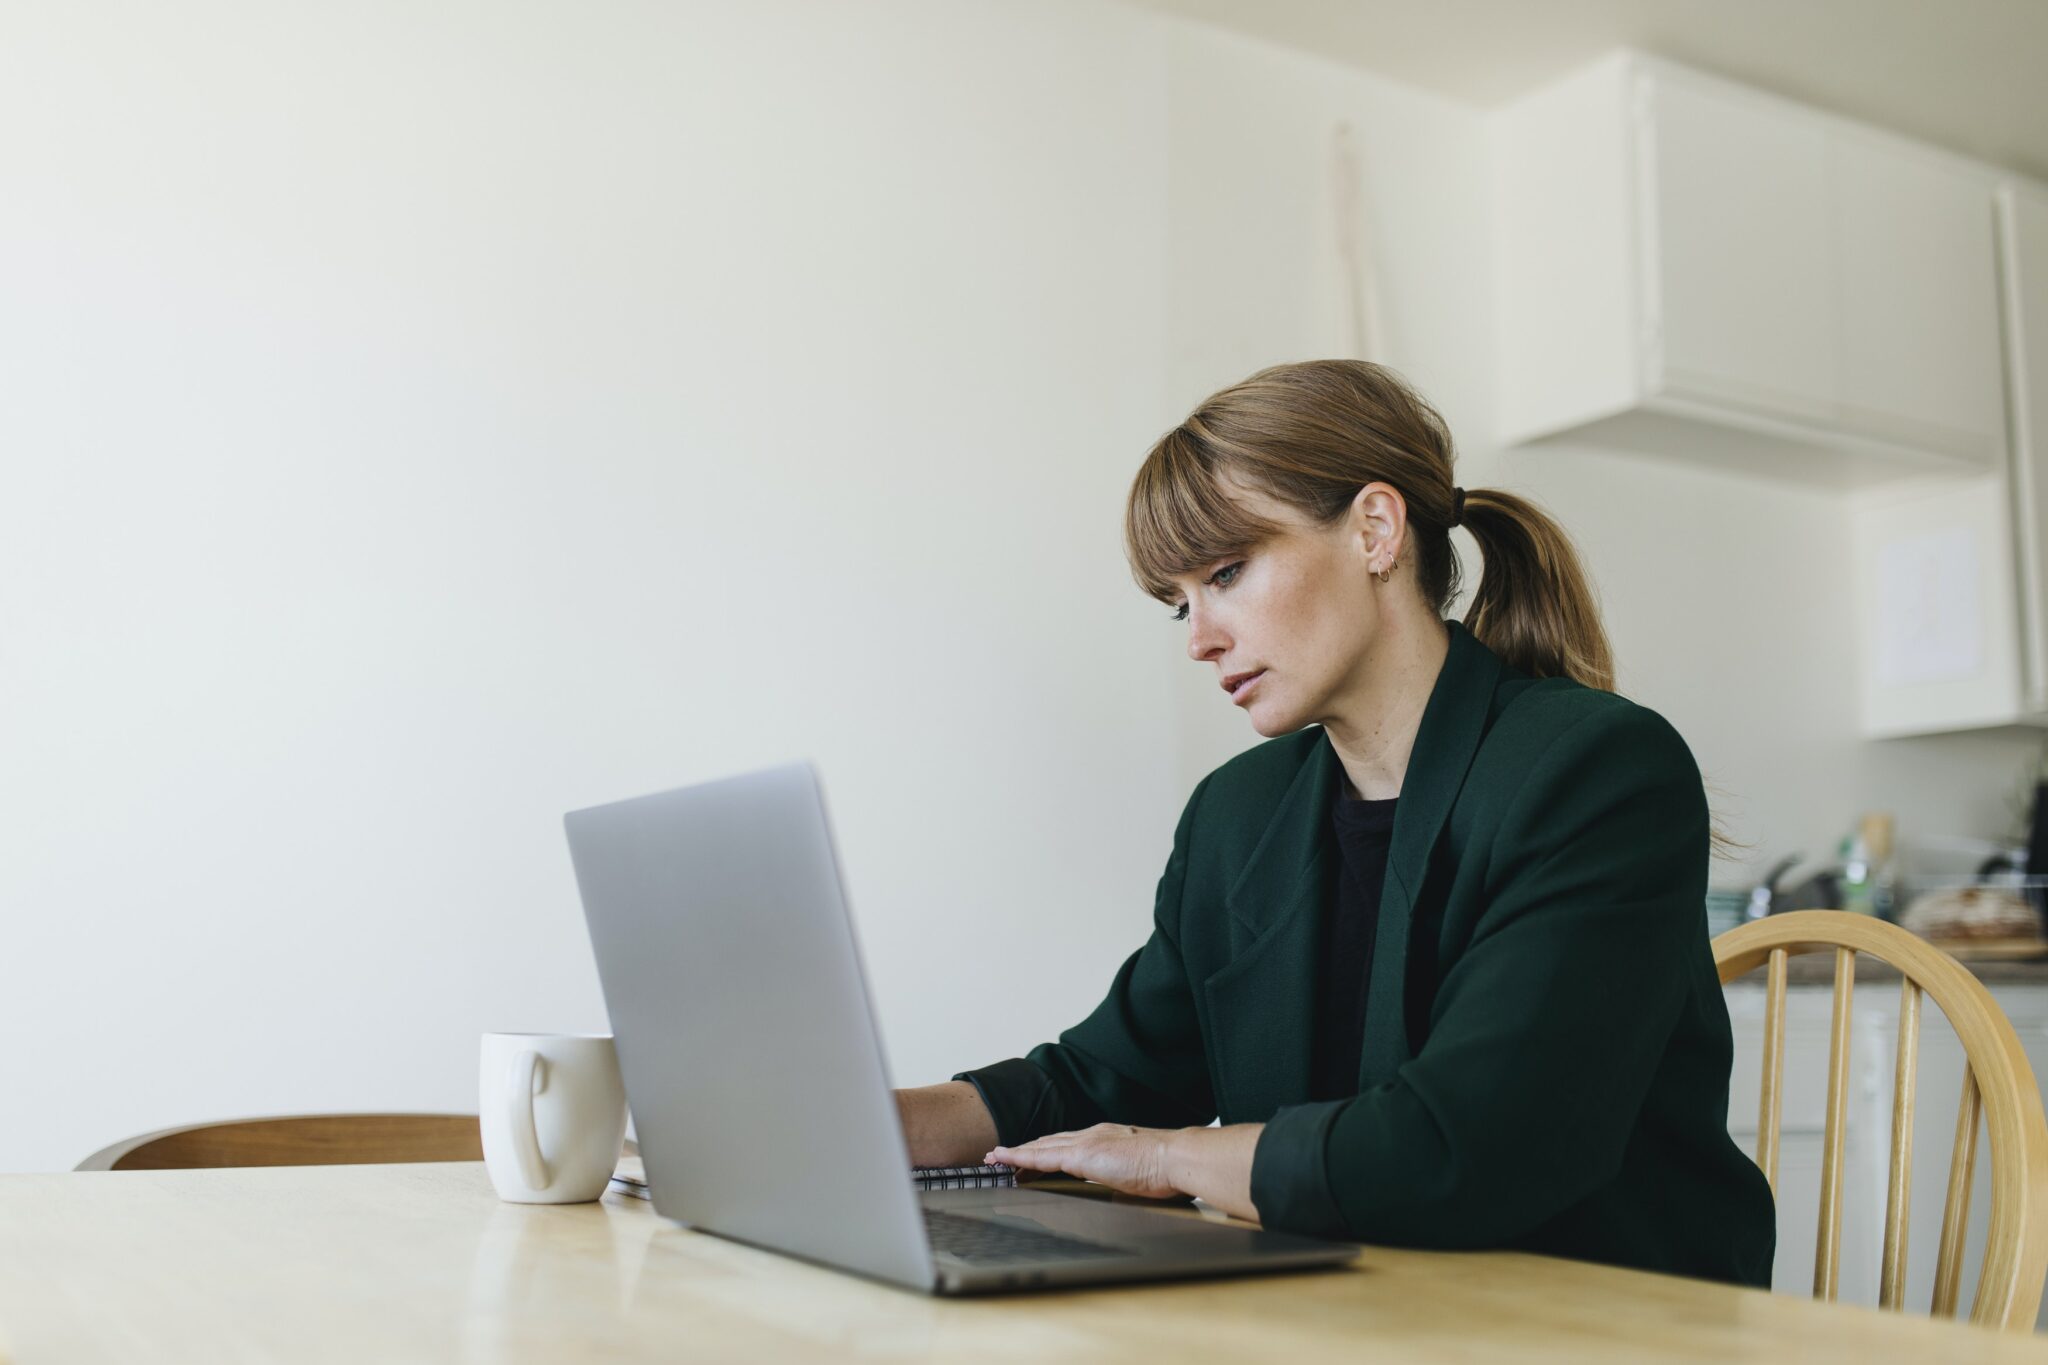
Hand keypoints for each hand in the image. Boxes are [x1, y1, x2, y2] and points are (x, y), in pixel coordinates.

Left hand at [986, 1123, 1181, 1199]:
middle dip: (1026, 1150)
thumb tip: (1121, 1187)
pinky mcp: (1082, 1155)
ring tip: (996, 1159)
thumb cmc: (1166, 1168)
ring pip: (1041, 1146)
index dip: (1047, 1150)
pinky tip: (1005, 1159)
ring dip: (1017, 1153)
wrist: (1176, 1158)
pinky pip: (1042, 1156)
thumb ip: (1123, 1176)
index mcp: (1105, 1139)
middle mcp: (1092, 1135)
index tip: (1032, 1158)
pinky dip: (1020, 1156)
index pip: (1068, 1144)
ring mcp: (1086, 1143)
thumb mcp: (1138, 1173)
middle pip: (1049, 1142)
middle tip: (1004, 1157)